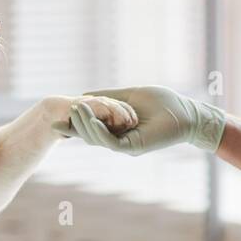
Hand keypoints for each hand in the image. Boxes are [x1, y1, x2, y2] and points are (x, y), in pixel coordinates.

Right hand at [54, 85, 224, 155]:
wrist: (186, 113)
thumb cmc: (162, 103)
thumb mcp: (128, 96)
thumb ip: (108, 97)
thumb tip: (86, 94)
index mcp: (117, 131)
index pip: (90, 129)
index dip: (73, 126)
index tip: (54, 120)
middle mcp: (119, 141)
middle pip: (89, 136)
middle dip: (74, 124)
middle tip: (64, 111)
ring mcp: (125, 145)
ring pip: (96, 139)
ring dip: (83, 124)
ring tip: (75, 108)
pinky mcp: (133, 146)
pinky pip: (109, 140)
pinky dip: (97, 129)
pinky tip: (89, 117)